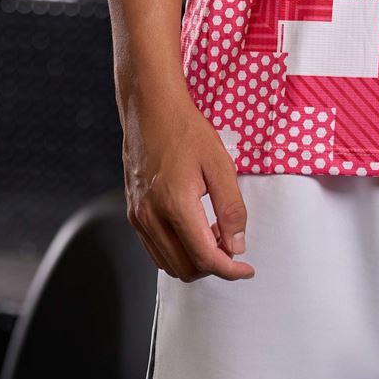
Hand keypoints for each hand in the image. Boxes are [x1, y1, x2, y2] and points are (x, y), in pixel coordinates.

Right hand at [121, 80, 254, 282]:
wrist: (151, 108)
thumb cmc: (185, 130)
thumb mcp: (220, 164)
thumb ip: (231, 208)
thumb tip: (237, 245)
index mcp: (175, 204)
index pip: (204, 257)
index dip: (230, 269)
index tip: (245, 269)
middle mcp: (151, 216)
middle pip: (185, 268)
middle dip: (213, 266)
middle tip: (232, 245)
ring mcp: (138, 216)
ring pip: (168, 263)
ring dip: (194, 260)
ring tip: (214, 234)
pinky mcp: (133, 213)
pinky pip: (155, 249)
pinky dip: (177, 251)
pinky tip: (194, 230)